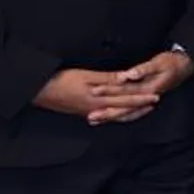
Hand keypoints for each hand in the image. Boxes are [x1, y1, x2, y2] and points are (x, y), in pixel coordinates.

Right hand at [32, 67, 160, 122]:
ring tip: (142, 109)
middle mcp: (96, 109)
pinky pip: (105, 116)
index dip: (141, 98)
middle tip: (154, 103)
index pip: (125, 99)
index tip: (155, 96)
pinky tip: (117, 115)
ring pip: (115, 115)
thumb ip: (107, 79)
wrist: (39, 92)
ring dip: (130, 112)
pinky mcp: (82, 112)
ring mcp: (89, 112)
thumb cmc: (61, 81)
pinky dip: (115, 116)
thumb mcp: (86, 76)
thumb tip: (126, 80)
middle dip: (140, 106)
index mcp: (99, 99)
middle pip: (123, 109)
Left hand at [84, 50, 193, 123]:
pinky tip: (108, 116)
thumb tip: (128, 75)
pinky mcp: (144, 100)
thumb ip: (143, 70)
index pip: (125, 92)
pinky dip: (119, 115)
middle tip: (91, 117)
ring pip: (127, 113)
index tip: (94, 91)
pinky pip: (130, 111)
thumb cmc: (172, 63)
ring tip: (95, 120)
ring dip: (110, 117)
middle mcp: (146, 98)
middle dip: (106, 113)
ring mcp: (146, 101)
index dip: (109, 91)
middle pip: (125, 108)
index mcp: (148, 89)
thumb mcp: (159, 63)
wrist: (185, 67)